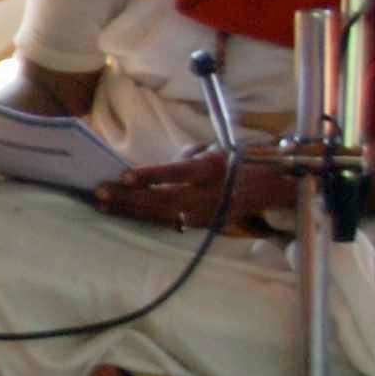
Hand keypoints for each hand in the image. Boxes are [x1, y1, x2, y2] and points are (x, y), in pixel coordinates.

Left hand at [93, 150, 294, 233]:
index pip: (177, 174)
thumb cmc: (241, 162)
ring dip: (130, 209)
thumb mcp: (218, 151)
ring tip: (103, 205)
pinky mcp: (202, 225)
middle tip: (99, 192)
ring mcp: (205, 213)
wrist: (275, 189)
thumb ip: (189, 156)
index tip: (125, 176)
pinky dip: (145, 217)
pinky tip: (124, 213)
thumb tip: (165, 163)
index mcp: (212, 170)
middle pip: (162, 198)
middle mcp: (208, 194)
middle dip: (128, 197)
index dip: (151, 176)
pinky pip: (169, 221)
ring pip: (161, 214)